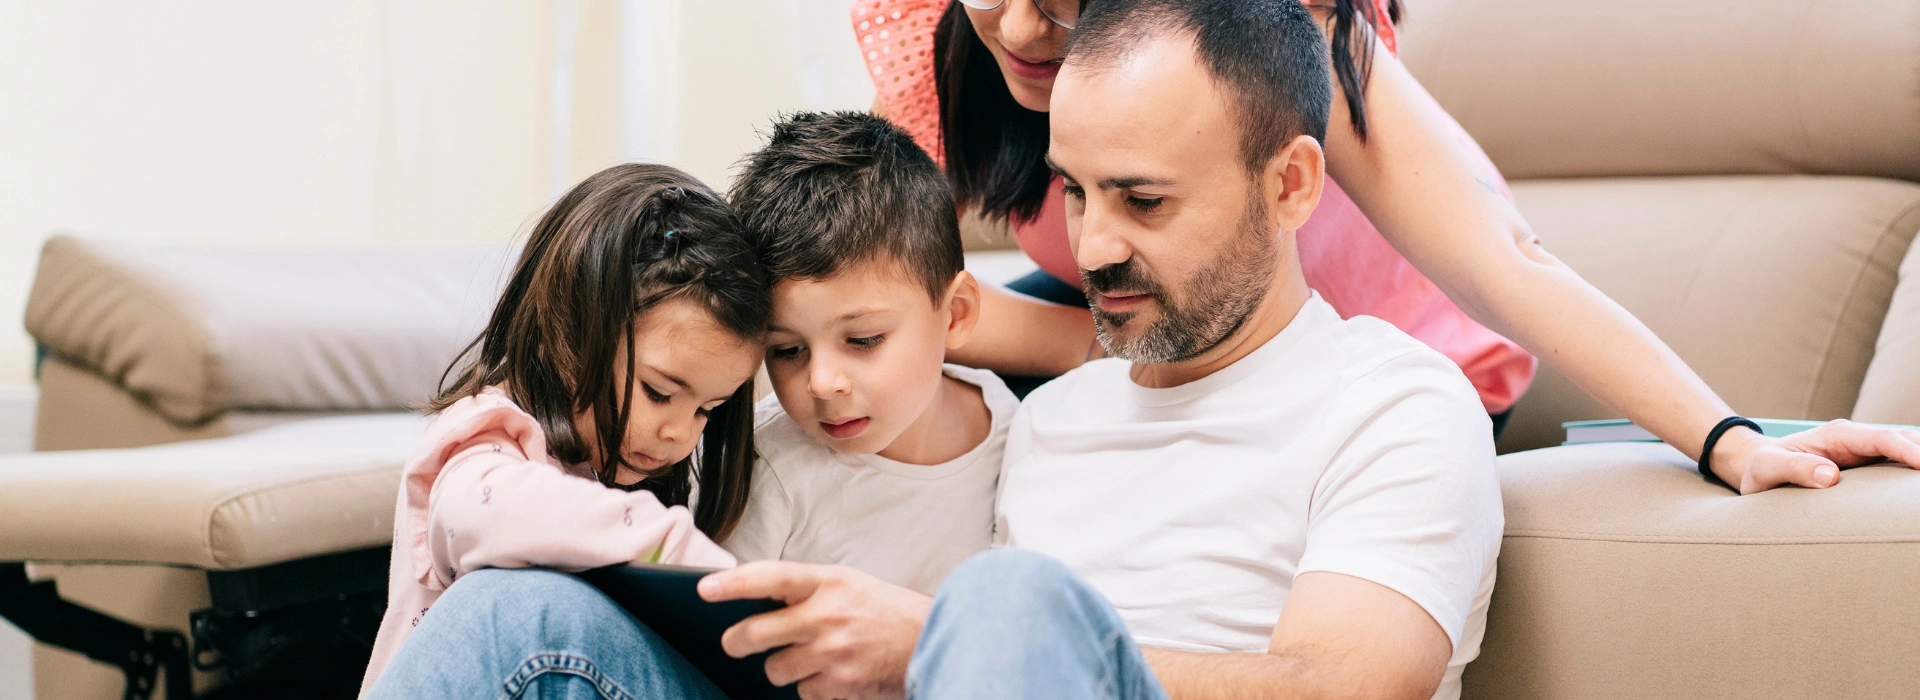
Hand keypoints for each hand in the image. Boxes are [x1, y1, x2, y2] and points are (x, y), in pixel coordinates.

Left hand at [699, 561, 930, 699]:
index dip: (733, 583)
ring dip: (783, 668)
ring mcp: (830, 652)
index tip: (705, 588)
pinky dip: (812, 687)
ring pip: (773, 669)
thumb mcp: (849, 584)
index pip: (769, 577)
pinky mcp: (838, 684)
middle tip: (736, 642)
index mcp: (827, 582)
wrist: (932, 641)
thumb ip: (807, 590)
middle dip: (737, 641)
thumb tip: (760, 600)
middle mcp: (825, 615)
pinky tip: (833, 674)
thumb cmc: (887, 612)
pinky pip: (802, 692)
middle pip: (754, 633)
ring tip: (809, 657)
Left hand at [1712, 420, 1919, 493]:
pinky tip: (1913, 494)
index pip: (1882, 438)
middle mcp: (1856, 439)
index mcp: (1838, 435)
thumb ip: (1795, 469)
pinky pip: (1896, 467)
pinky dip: (1909, 477)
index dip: (1907, 451)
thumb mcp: (1768, 468)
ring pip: (1905, 453)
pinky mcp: (1867, 466)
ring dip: (1917, 466)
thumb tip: (1830, 476)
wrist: (1758, 467)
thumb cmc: (1762, 467)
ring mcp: (1864, 452)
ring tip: (1919, 494)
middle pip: (1902, 441)